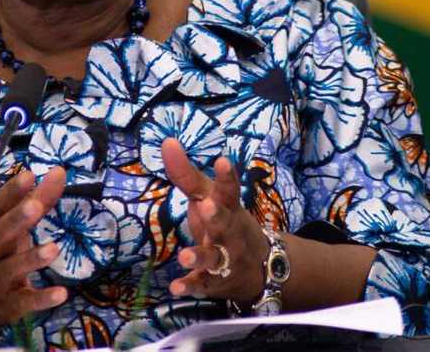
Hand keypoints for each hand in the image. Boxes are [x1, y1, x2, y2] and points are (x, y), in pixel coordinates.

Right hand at [0, 166, 68, 328]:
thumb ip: (37, 200)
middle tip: (35, 206)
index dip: (11, 192)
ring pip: (11, 269)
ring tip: (54, 248)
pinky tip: (62, 293)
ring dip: (31, 259)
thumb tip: (59, 171)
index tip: (29, 174)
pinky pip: (24, 302)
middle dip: (16, 221)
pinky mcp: (7, 305)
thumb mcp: (9, 227)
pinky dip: (42, 299)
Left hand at [161, 138, 269, 304]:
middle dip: (217, 216)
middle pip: (225, 224)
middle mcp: (229, 232)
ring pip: (214, 258)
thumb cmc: (225, 221)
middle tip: (207, 206)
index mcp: (229, 208)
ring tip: (185, 255)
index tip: (223, 161)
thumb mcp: (209, 196)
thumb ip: (186, 173)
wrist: (262, 266)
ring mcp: (224, 259)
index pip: (230, 190)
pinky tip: (175, 288)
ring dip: (200, 256)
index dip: (227, 177)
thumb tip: (167, 141)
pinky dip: (190, 286)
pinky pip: (202, 285)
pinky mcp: (214, 282)